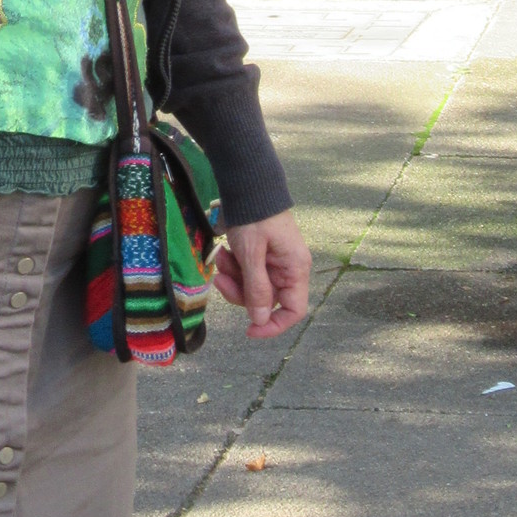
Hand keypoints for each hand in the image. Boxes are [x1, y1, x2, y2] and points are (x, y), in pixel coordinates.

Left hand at [213, 210, 310, 339]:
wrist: (249, 186)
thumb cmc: (255, 218)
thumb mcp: (252, 254)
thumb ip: (257, 288)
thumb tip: (261, 320)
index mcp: (295, 270)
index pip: (294, 310)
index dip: (274, 325)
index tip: (249, 330)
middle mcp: (288, 270)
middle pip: (266, 300)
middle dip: (240, 293)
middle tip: (221, 278)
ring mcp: (274, 263)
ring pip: (252, 287)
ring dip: (233, 277)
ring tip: (222, 257)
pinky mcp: (261, 256)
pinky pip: (247, 273)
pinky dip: (233, 267)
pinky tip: (224, 252)